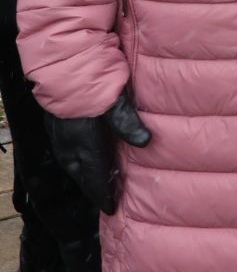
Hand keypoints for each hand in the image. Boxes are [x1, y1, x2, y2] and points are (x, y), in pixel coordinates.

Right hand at [45, 91, 151, 214]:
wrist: (65, 63)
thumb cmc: (94, 79)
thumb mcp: (116, 99)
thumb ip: (128, 122)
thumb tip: (146, 142)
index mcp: (85, 142)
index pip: (95, 176)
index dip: (103, 193)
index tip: (111, 208)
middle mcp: (69, 143)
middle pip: (81, 174)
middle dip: (93, 188)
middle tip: (106, 197)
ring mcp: (59, 134)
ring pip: (71, 164)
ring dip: (83, 175)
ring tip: (95, 182)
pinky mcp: (55, 123)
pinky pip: (65, 151)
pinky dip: (75, 161)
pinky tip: (80, 159)